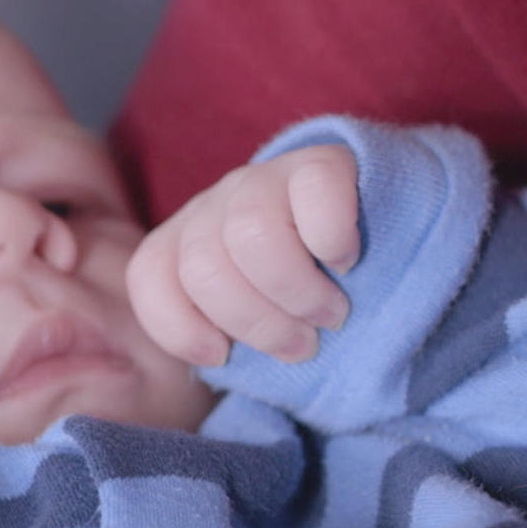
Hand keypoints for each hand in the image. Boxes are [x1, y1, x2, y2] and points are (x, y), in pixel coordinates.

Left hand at [127, 145, 358, 365]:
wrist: (378, 230)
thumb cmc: (306, 297)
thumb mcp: (253, 324)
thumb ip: (222, 340)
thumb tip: (215, 364)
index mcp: (185, 244)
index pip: (148, 274)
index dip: (177, 327)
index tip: (220, 355)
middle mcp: (215, 207)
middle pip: (203, 267)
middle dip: (256, 322)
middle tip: (301, 344)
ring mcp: (263, 179)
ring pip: (251, 235)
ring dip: (297, 291)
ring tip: (329, 313)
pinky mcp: (319, 163)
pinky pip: (313, 195)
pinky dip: (333, 241)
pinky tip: (346, 261)